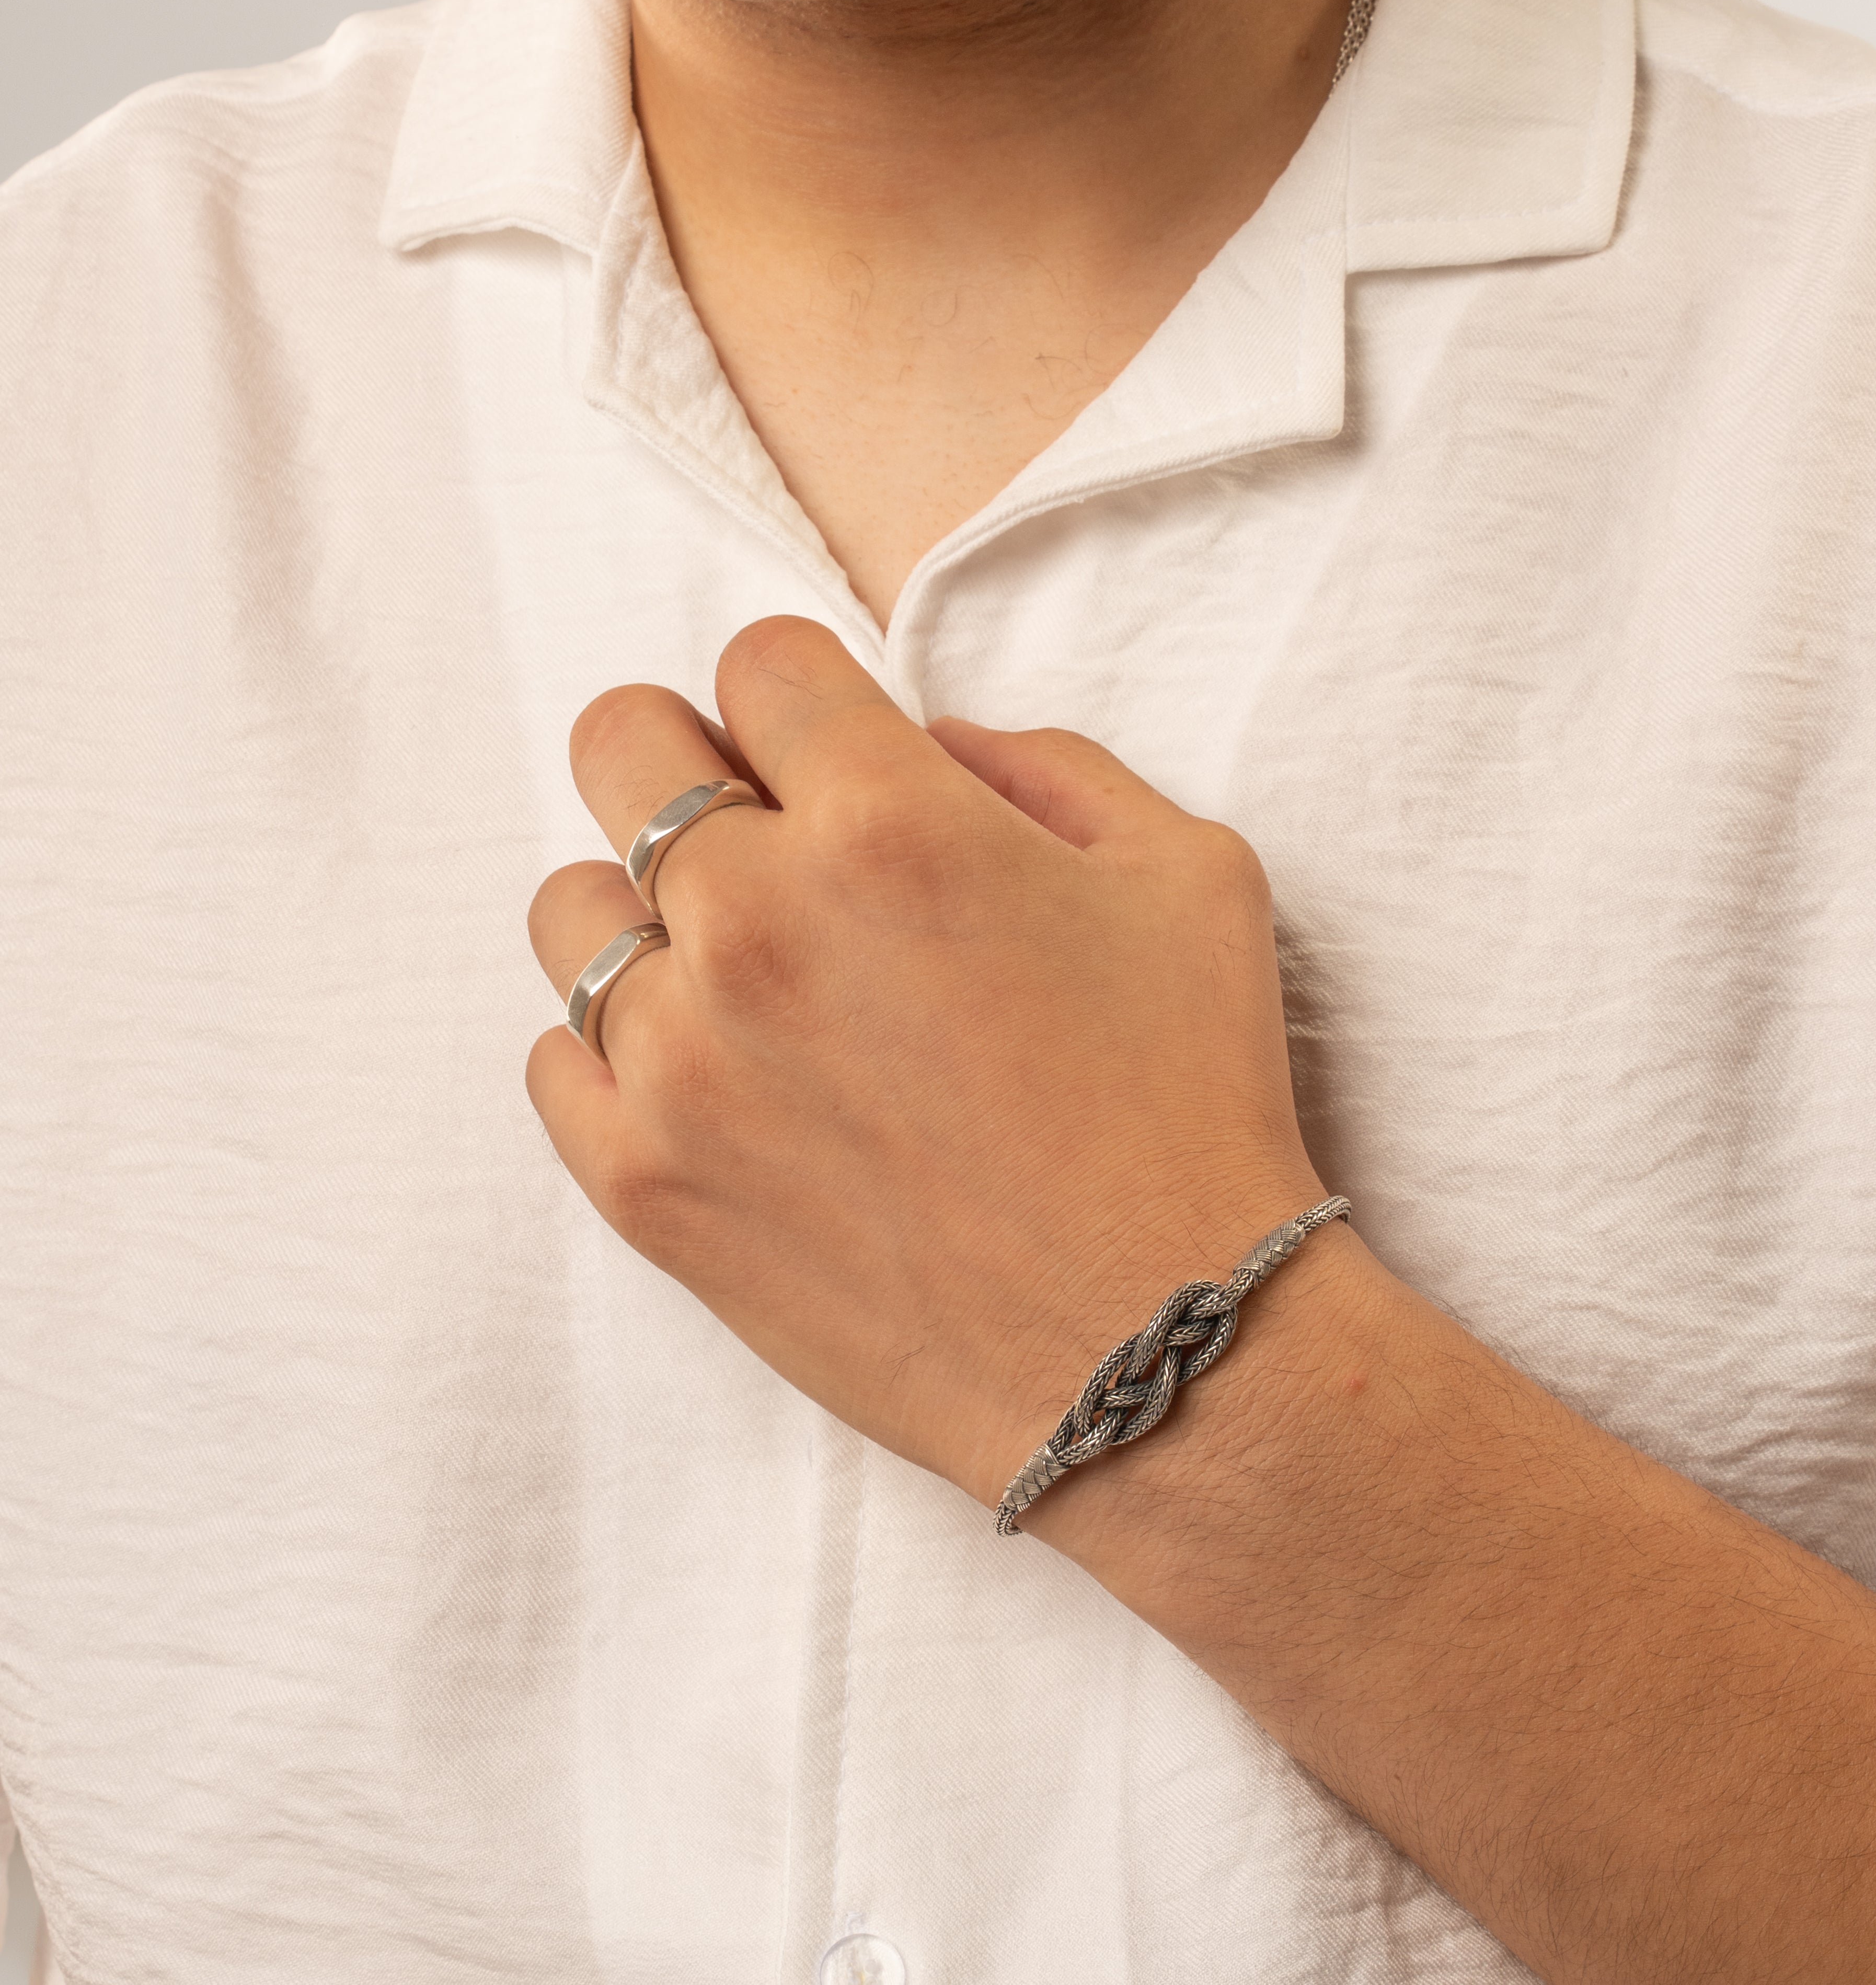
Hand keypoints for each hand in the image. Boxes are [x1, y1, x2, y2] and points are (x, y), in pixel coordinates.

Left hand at [526, 616, 1330, 1510]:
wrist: (1157, 1349)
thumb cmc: (1189, 1102)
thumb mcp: (1186, 873)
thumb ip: (1043, 764)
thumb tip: (927, 745)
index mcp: (886, 821)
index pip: (758, 662)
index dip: (803, 696)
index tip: (833, 751)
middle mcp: (756, 920)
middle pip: (619, 746)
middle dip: (685, 755)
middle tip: (752, 823)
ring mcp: (680, 1057)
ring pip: (571, 906)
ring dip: (648, 912)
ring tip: (740, 974)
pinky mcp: (645, 1183)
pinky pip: (551, 1059)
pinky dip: (614, 1051)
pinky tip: (713, 1075)